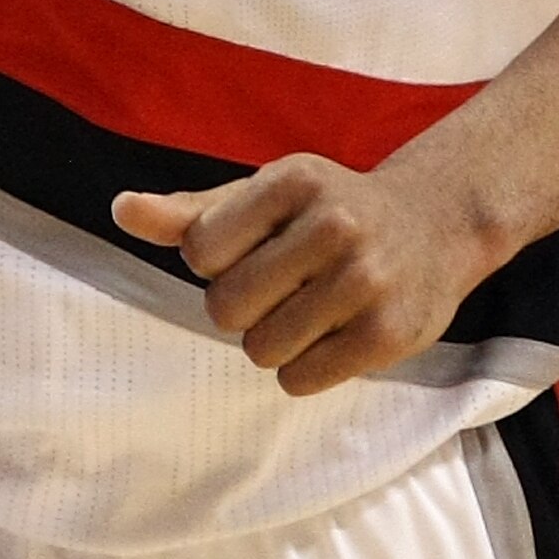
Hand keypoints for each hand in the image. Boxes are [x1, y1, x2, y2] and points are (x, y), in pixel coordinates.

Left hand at [111, 144, 491, 395]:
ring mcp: (365, 280)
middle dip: (241, 308)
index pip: (201, 251)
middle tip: (281, 288)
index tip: (252, 251)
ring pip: (261, 351)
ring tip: (309, 311)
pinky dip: (304, 370)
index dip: (216, 263)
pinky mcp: (389, 334)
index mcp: (294, 178)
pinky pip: (301, 380)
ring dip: (273, 342)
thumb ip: (191, 211)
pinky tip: (332, 335)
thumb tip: (121, 210)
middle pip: (226, 308)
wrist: (436, 223)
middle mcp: (334, 223)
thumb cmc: (327, 210)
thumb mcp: (263, 195)